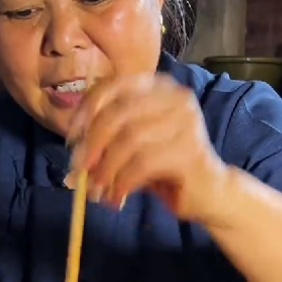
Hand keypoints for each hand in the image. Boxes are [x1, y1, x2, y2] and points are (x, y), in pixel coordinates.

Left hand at [67, 72, 228, 224]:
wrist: (209, 194)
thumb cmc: (167, 170)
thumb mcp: (131, 153)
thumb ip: (105, 149)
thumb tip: (73, 163)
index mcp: (158, 88)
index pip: (113, 85)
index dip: (87, 109)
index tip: (72, 138)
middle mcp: (175, 98)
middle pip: (118, 112)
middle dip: (92, 144)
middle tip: (79, 170)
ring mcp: (186, 123)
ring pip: (129, 140)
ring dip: (105, 169)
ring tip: (97, 190)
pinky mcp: (190, 151)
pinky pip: (143, 164)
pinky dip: (122, 182)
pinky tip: (117, 197)